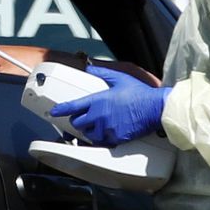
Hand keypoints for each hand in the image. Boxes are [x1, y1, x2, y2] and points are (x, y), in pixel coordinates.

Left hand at [49, 65, 170, 146]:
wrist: (155, 109)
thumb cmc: (140, 94)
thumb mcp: (119, 78)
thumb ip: (102, 72)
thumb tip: (90, 68)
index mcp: (98, 100)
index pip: (73, 106)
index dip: (61, 110)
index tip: (54, 112)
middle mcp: (100, 116)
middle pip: (78, 123)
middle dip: (78, 120)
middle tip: (83, 118)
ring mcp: (107, 128)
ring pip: (89, 134)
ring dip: (89, 130)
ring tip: (96, 125)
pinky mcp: (116, 138)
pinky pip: (102, 142)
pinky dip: (101, 138)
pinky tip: (106, 132)